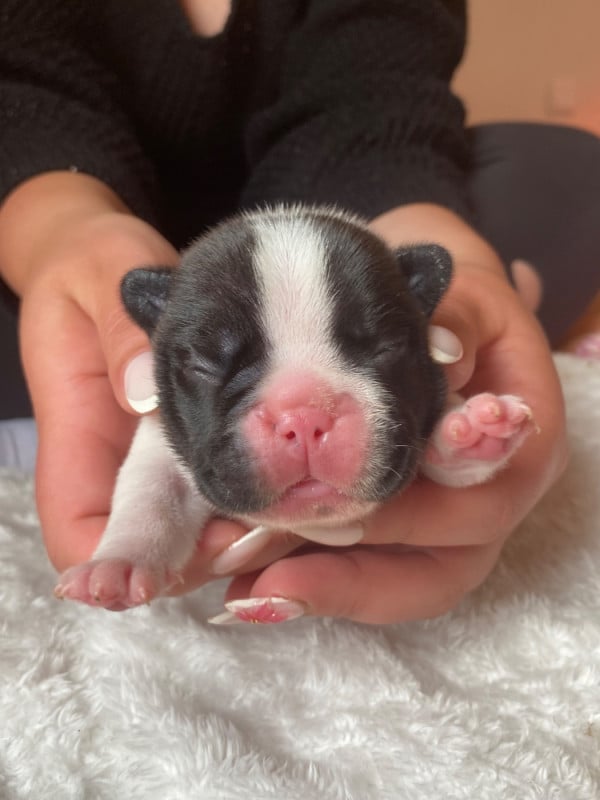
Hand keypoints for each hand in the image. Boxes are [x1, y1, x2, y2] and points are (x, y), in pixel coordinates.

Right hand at [0, 173, 255, 583]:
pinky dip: (257, 499)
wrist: (101, 256)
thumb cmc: (88, 261)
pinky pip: (221, 487)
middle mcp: (117, 460)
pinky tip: (300, 489)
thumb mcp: (98, 276)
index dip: (127, 563)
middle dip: (202, 558)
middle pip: (147, 548)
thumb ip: (118, 328)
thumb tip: (142, 391)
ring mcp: (157, 454)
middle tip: (261, 534)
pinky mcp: (193, 439)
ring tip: (289, 516)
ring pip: (189, 528)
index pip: (81, 531)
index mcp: (77, 433)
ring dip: (236, 535)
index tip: (194, 548)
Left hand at [209, 205, 567, 624]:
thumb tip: (438, 350)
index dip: (405, 517)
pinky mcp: (406, 532)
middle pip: (438, 566)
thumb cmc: (459, 308)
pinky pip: (367, 575)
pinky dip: (309, 582)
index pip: (476, 502)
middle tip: (259, 574)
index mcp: (526, 447)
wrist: (447, 319)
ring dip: (318, 591)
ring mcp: (451, 525)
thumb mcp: (463, 296)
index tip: (326, 514)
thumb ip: (454, 319)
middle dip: (344, 575)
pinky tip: (246, 586)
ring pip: (398, 586)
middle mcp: (496, 499)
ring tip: (242, 594)